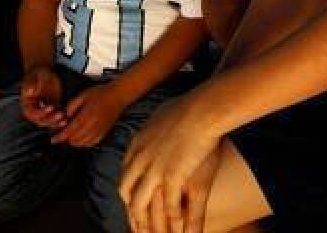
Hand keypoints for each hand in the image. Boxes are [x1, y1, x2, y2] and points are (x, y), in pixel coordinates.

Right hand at [20, 67, 65, 128]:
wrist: (45, 73)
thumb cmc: (37, 74)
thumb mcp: (34, 78)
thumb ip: (31, 85)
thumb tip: (31, 91)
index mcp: (27, 105)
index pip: (32, 113)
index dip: (41, 112)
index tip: (50, 107)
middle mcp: (35, 110)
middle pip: (41, 120)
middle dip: (50, 119)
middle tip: (59, 115)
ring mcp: (44, 110)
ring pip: (49, 121)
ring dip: (56, 122)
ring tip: (64, 120)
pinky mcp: (52, 109)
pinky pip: (55, 117)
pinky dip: (60, 120)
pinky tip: (66, 119)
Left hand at [52, 82, 129, 147]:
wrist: (118, 95)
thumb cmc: (100, 93)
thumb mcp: (83, 95)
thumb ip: (71, 106)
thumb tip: (63, 117)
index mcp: (87, 114)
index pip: (70, 130)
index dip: (60, 136)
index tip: (53, 139)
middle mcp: (94, 125)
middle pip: (75, 138)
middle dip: (66, 139)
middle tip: (60, 135)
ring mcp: (100, 130)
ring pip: (83, 143)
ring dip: (74, 141)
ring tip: (69, 136)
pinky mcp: (104, 132)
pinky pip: (92, 143)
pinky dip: (83, 143)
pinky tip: (80, 138)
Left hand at [120, 95, 220, 232]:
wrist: (201, 109)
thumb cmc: (189, 106)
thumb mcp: (162, 113)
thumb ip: (156, 125)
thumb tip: (157, 124)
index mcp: (137, 144)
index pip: (125, 174)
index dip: (128, 189)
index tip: (132, 199)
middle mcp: (139, 160)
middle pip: (127, 192)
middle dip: (130, 210)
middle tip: (137, 223)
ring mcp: (153, 170)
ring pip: (140, 205)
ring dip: (146, 222)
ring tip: (152, 232)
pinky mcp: (171, 177)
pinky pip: (168, 205)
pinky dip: (172, 215)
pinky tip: (178, 221)